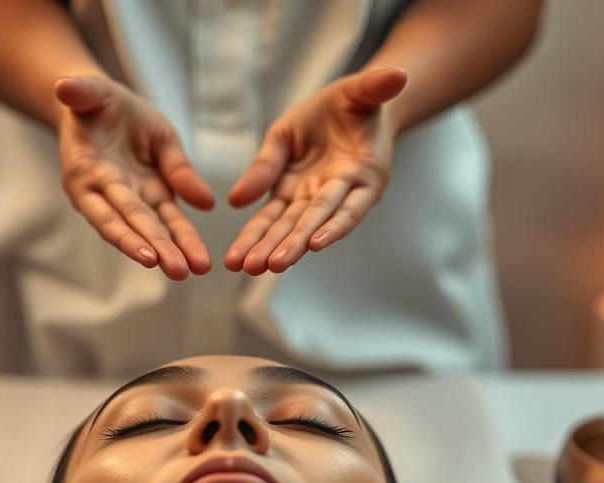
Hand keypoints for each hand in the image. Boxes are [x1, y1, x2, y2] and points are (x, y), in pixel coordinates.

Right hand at [55, 75, 214, 279]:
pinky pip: (166, 218)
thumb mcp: (120, 106)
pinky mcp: (145, 196)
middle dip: (158, 248)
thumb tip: (169, 168)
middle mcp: (102, 192)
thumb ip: (113, 116)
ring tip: (195, 269)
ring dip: (171, 250)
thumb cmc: (100, 104)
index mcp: (88, 170)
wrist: (89, 103)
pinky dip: (182, 236)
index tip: (149, 256)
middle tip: (180, 271)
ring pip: (149, 227)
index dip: (127, 233)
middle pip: (132, 224)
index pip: (110, 209)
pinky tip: (198, 257)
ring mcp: (124, 197)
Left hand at [224, 67, 406, 274]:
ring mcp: (314, 196)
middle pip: (314, 221)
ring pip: (291, 225)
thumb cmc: (352, 103)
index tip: (315, 244)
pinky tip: (241, 254)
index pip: (348, 205)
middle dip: (292, 244)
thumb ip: (326, 127)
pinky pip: (273, 215)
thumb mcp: (346, 95)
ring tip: (246, 267)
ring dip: (269, 246)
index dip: (334, 224)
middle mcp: (340, 192)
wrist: (357, 105)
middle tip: (270, 265)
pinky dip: (258, 233)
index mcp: (363, 172)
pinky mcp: (292, 193)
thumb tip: (292, 151)